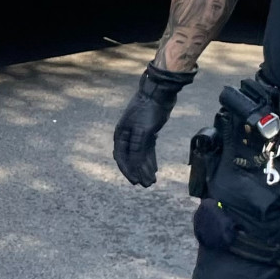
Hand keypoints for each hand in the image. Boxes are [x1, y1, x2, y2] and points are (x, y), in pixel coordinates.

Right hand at [112, 64, 195, 186]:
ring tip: (152, 179)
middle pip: (131, 158)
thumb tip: (133, 167)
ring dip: (145, 167)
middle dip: (138, 172)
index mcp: (121, 135)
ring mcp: (137, 134)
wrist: (158, 94)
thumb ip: (137, 150)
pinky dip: (149, 159)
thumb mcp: (142, 132)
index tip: (136, 182)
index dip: (128, 171)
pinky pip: (146, 149)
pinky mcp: (147, 132)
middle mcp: (127, 136)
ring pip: (140, 155)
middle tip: (147, 184)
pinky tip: (154, 167)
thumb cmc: (148, 111)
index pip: (122, 158)